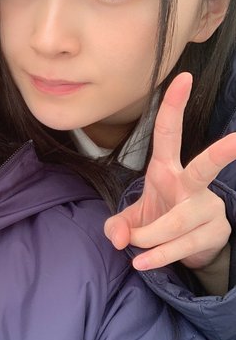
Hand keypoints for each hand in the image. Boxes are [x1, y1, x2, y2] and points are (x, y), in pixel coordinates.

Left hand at [104, 72, 235, 274]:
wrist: (188, 248)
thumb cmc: (160, 219)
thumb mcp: (134, 219)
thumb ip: (118, 225)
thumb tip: (118, 238)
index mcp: (169, 169)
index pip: (170, 134)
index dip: (173, 106)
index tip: (182, 77)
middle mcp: (192, 184)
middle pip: (206, 168)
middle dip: (222, 153)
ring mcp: (208, 206)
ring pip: (178, 221)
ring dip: (151, 237)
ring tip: (135, 249)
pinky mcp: (214, 231)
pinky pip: (183, 244)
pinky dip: (159, 255)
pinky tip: (143, 262)